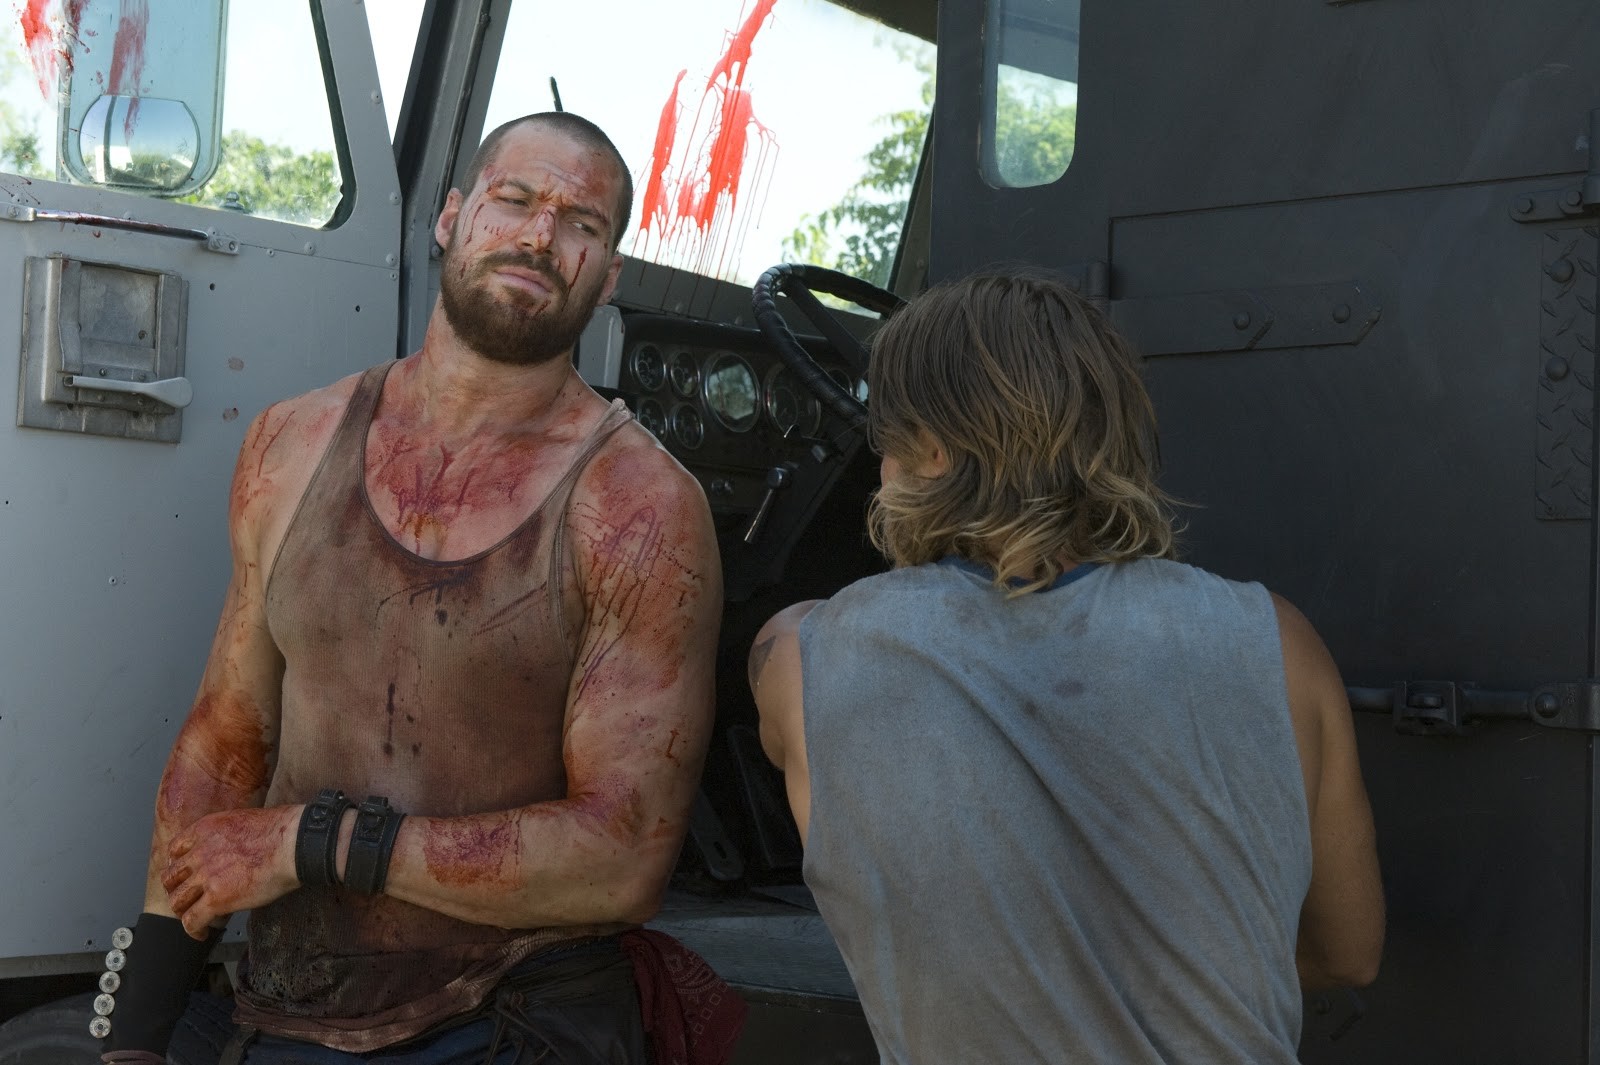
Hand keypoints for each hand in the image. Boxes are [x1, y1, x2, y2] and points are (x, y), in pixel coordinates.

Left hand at [161, 806, 299, 937]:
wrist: (292, 843)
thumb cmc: (281, 831)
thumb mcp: (243, 820)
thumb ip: (226, 836)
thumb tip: (231, 849)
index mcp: (205, 830)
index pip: (175, 850)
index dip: (178, 864)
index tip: (186, 873)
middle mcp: (199, 853)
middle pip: (171, 878)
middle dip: (177, 889)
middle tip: (188, 897)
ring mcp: (206, 877)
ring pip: (177, 901)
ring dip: (183, 912)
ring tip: (195, 917)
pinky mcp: (217, 899)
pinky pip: (192, 920)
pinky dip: (193, 930)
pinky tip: (202, 933)